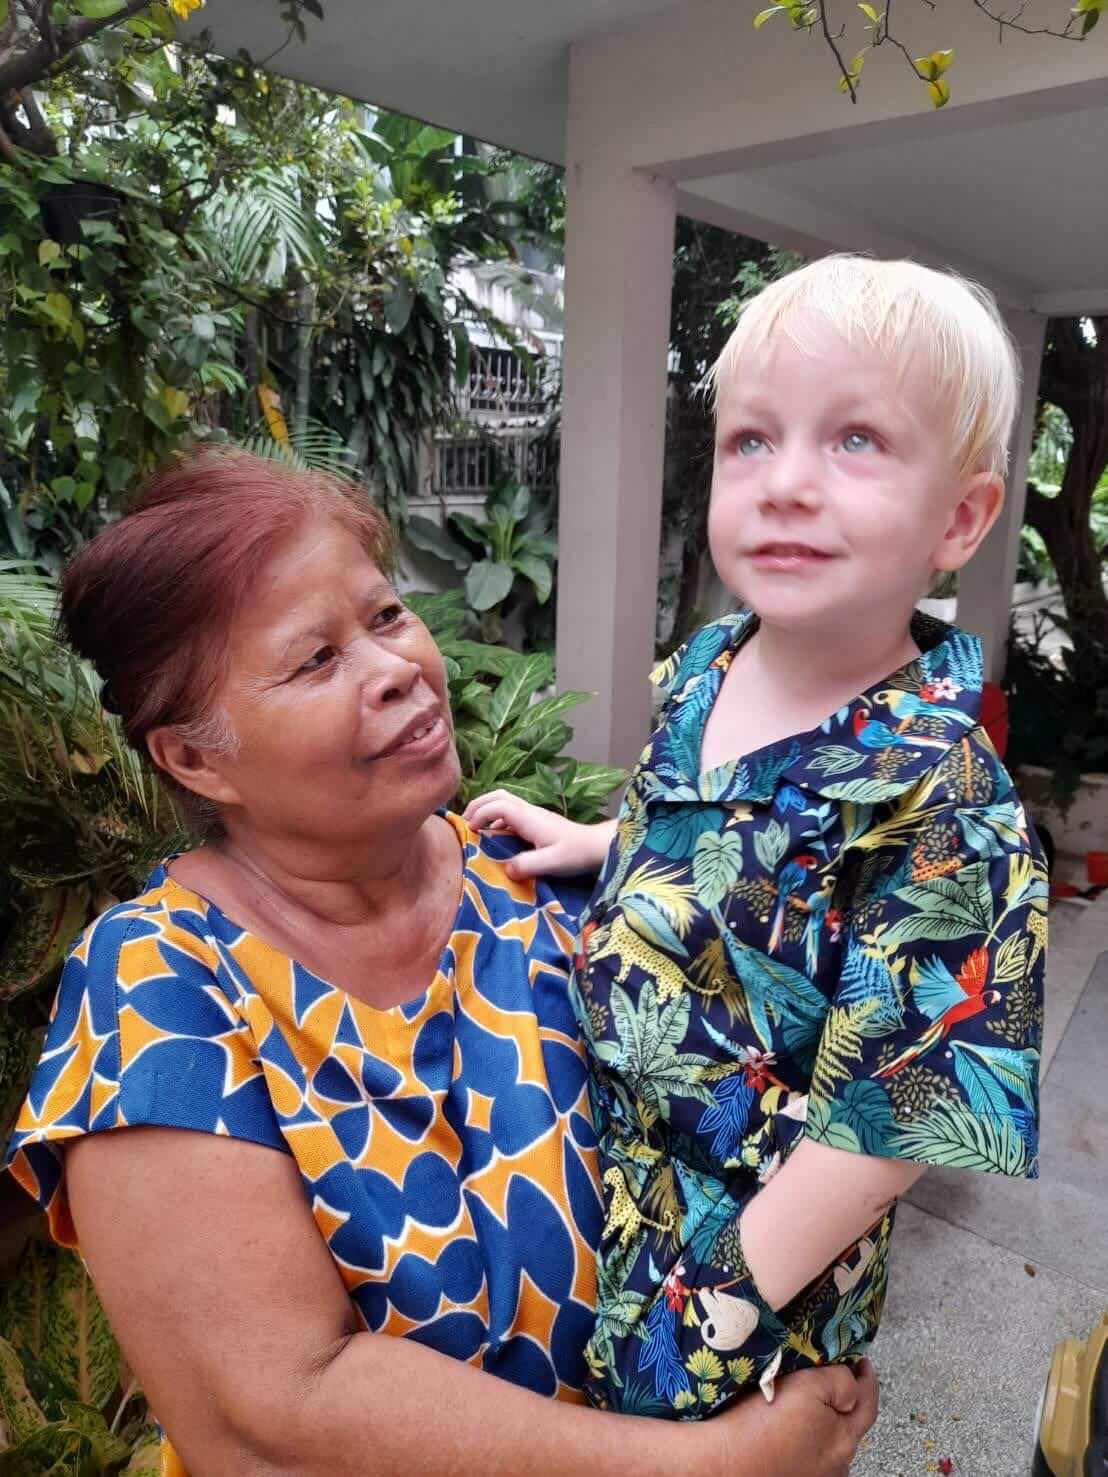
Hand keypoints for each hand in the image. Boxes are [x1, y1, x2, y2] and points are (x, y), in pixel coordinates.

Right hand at [462, 790, 614, 879]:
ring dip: (486, 811)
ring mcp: (534, 816)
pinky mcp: (537, 823)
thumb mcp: (552, 862)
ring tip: (474, 829)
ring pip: (504, 802)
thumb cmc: (577, 853)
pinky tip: (495, 838)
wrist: (598, 847)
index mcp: (529, 817)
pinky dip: (496, 820)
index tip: (469, 831)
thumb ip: (527, 865)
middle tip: (464, 823)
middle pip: (497, 795)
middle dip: (478, 805)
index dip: (479, 814)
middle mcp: (529, 812)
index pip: (497, 805)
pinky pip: (510, 814)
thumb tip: (504, 869)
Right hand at [712, 1362, 878, 1476]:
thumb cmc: (761, 1425)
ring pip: (823, 1436)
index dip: (865, 1376)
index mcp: (844, 1441)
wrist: (721, 1460)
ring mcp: (811, 1473)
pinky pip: (801, 1447)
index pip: (868, 1402)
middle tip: (829, 1370)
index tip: (859, 1358)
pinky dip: (799, 1431)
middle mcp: (834, 1465)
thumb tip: (849, 1383)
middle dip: (842, 1396)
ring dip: (819, 1416)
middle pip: (846, 1422)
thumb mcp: (809, 1386)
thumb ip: (840, 1382)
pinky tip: (781, 1419)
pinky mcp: (786, 1473)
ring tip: (800, 1394)